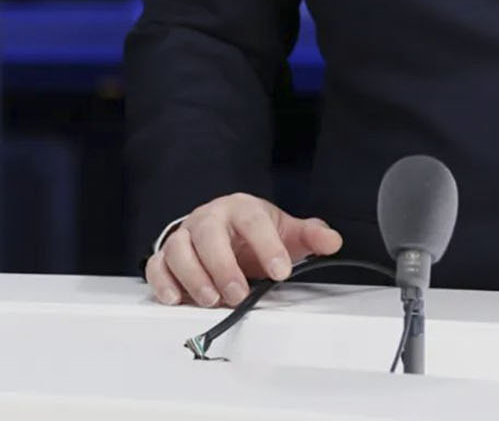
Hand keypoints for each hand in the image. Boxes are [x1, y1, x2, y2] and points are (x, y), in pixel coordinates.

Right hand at [145, 193, 342, 308]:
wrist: (221, 229)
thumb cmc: (251, 231)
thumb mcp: (283, 230)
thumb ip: (308, 236)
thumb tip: (333, 242)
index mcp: (240, 207)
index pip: (253, 220)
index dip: (267, 245)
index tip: (281, 271)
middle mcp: (209, 217)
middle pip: (209, 234)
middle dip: (223, 266)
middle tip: (239, 294)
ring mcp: (184, 235)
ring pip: (179, 249)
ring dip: (194, 276)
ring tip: (211, 300)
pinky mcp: (165, 256)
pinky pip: (157, 266)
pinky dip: (162, 283)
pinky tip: (176, 299)